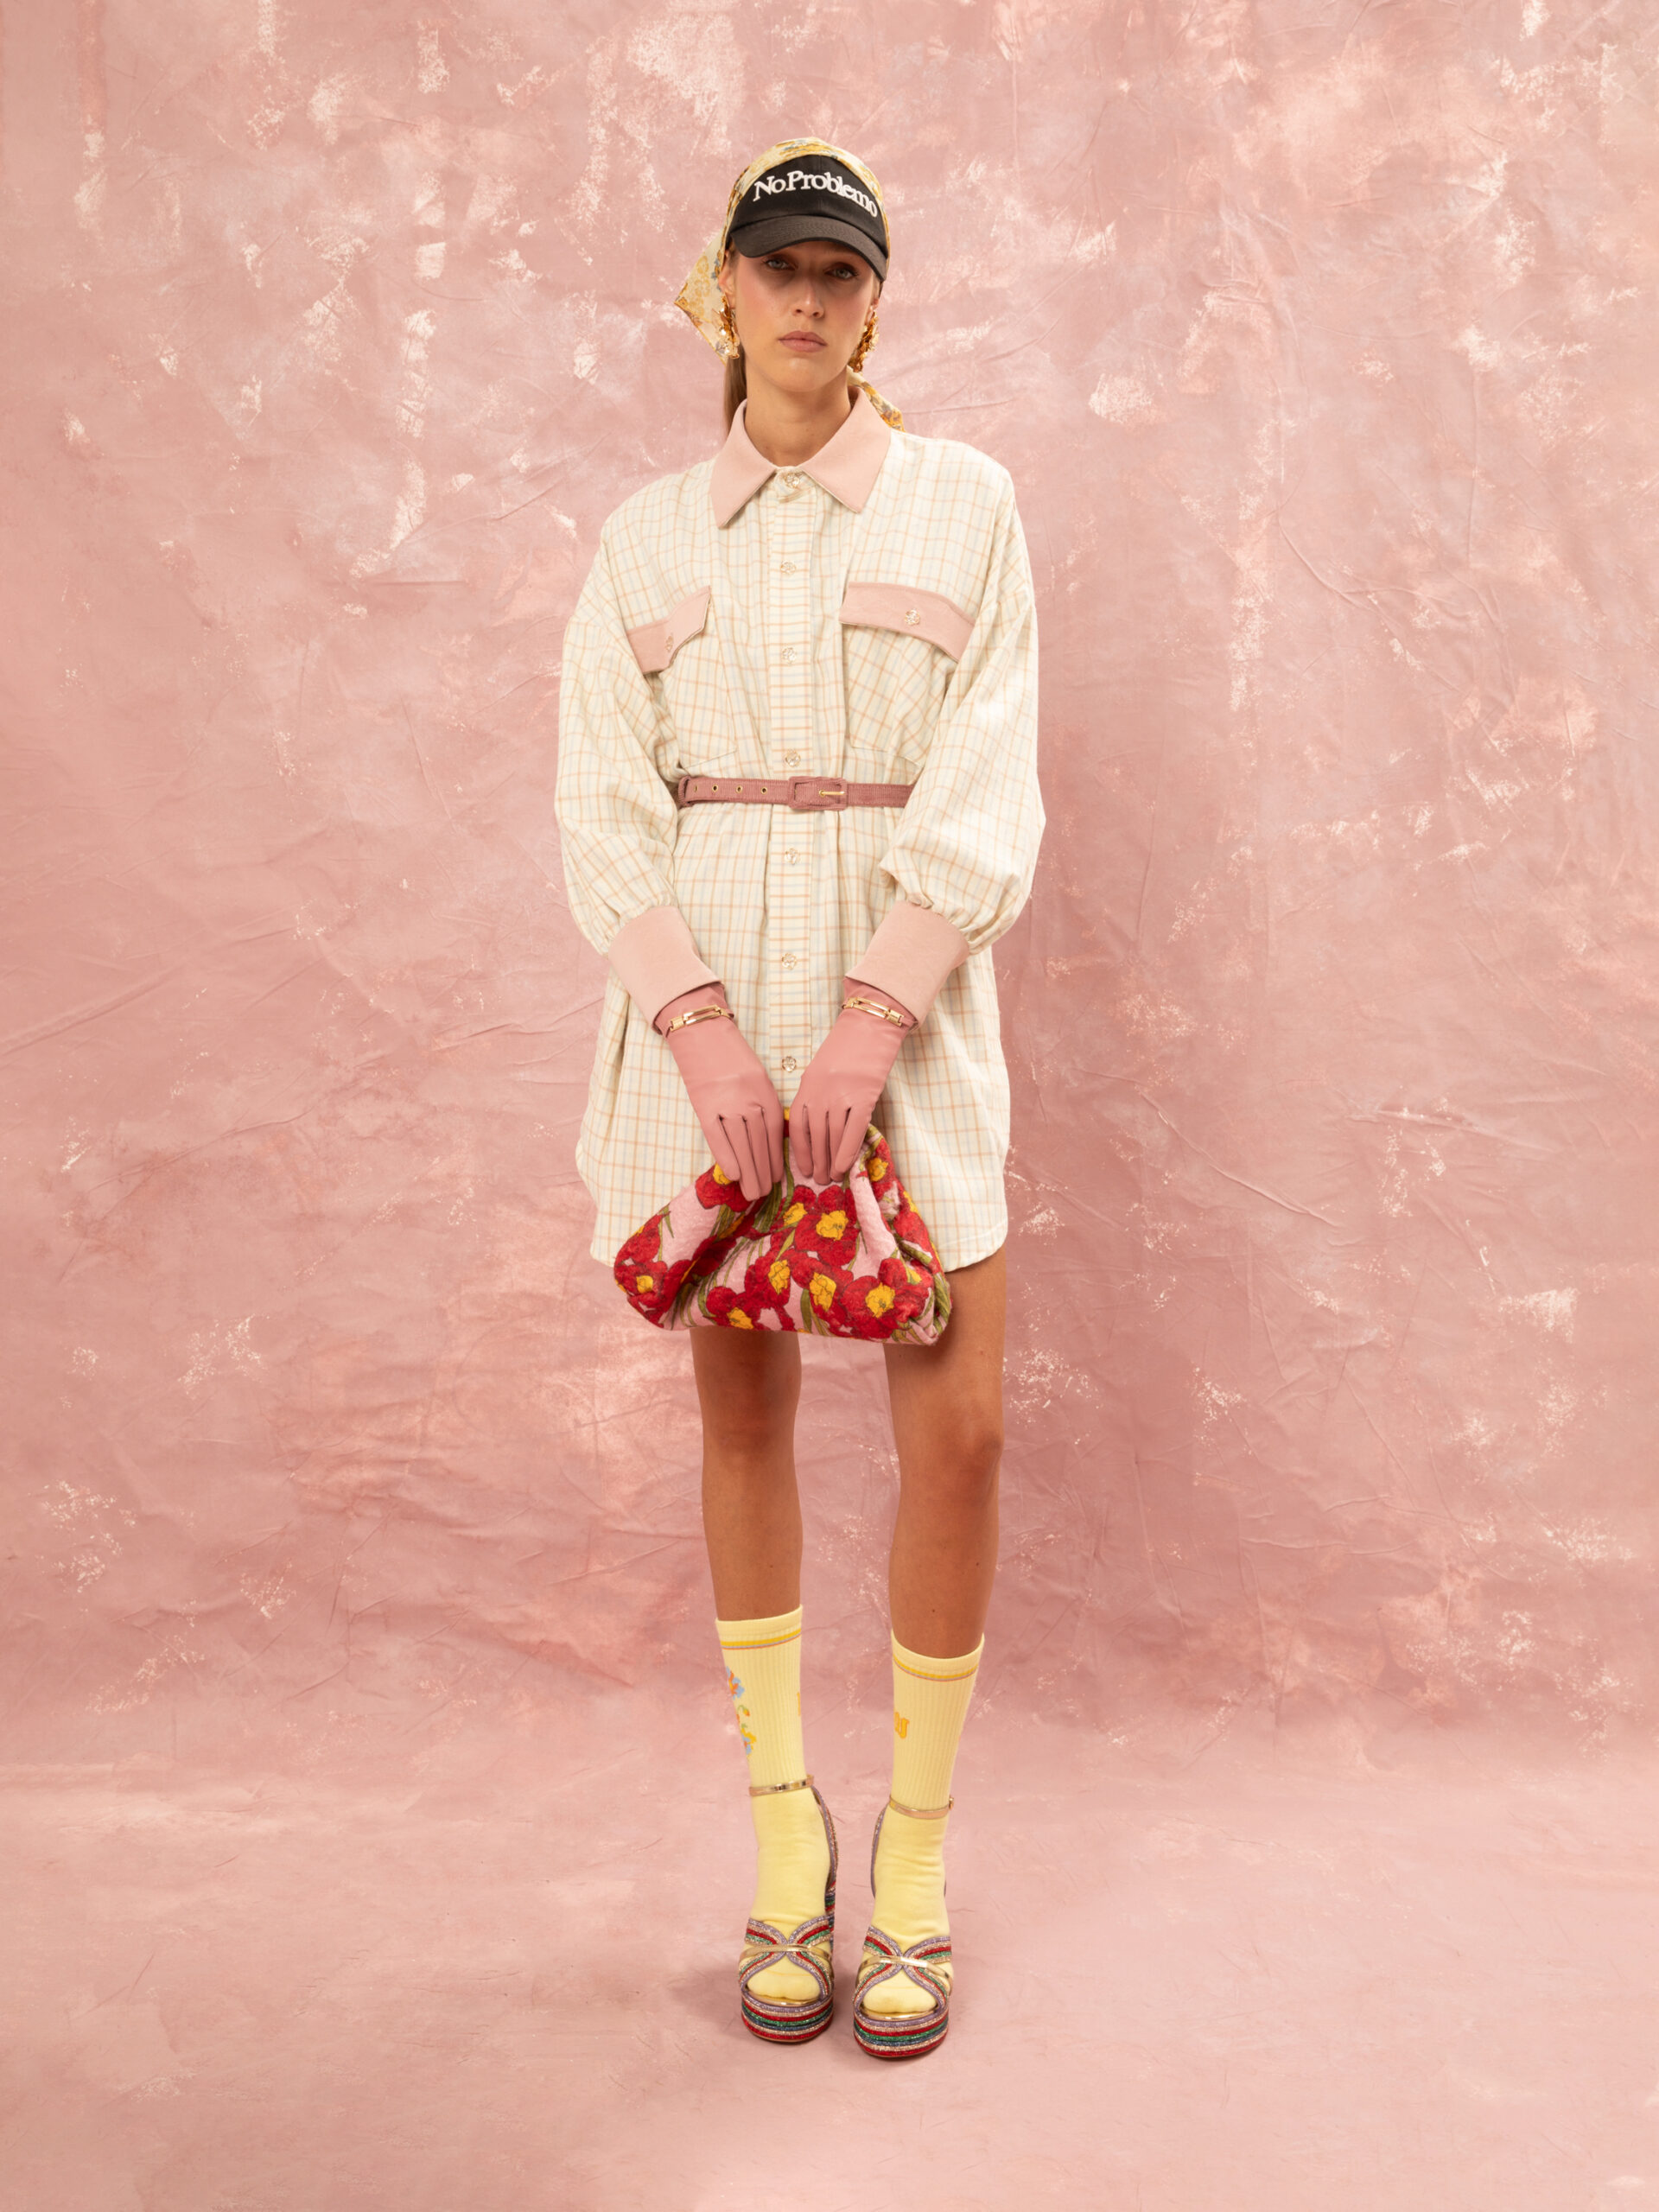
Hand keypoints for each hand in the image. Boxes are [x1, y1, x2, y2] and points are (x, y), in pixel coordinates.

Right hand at [659, 990, 784, 1203]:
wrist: (702, 1033)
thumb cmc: (732, 1058)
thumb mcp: (757, 1078)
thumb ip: (763, 1105)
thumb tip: (767, 1142)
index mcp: (765, 1092)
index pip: (774, 1132)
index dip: (776, 1158)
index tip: (777, 1179)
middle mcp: (748, 1098)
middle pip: (759, 1141)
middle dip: (763, 1170)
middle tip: (763, 1193)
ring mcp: (726, 1102)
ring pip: (741, 1142)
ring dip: (748, 1170)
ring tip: (751, 1191)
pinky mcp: (704, 1105)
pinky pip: (717, 1135)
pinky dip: (725, 1155)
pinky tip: (732, 1174)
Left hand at [787, 988, 915, 1182]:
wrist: (870, 1026)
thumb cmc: (846, 1049)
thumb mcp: (820, 1071)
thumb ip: (816, 1097)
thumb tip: (817, 1131)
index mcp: (807, 1086)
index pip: (797, 1126)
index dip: (800, 1151)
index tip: (804, 1168)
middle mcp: (821, 1092)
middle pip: (815, 1135)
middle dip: (817, 1160)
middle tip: (819, 1180)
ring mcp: (842, 1095)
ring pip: (833, 1136)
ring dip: (831, 1160)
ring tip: (832, 1176)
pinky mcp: (864, 1096)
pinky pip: (853, 1131)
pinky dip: (848, 1151)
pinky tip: (846, 1166)